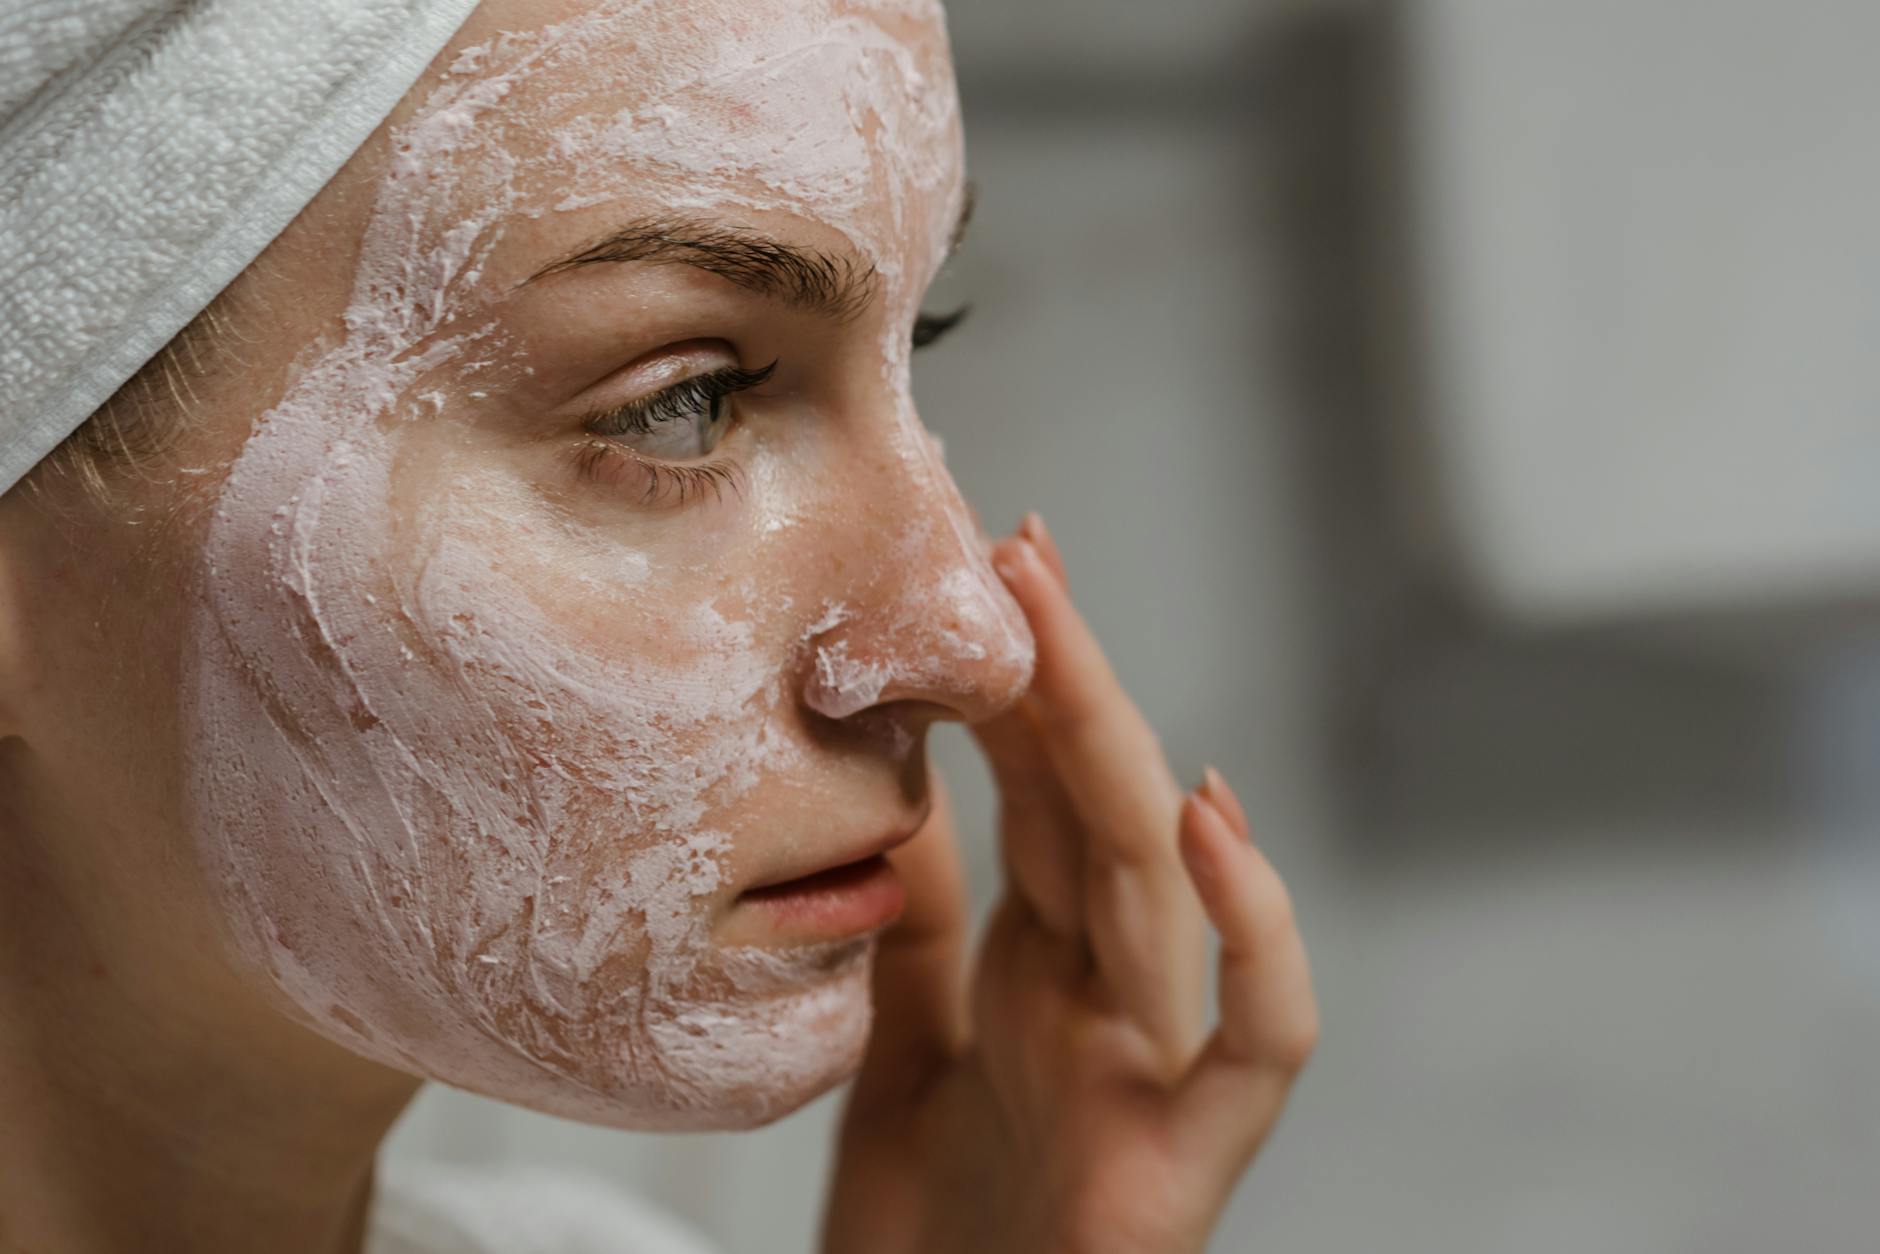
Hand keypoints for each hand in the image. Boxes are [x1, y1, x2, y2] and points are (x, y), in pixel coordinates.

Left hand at [822, 512, 1318, 1253]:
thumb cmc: (931, 1237)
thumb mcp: (900, 1051)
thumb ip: (919, 933)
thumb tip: (902, 797)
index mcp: (1044, 968)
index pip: (1043, 792)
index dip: (1022, 683)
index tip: (985, 569)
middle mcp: (1108, 997)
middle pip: (1097, 809)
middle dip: (1064, 676)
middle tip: (1015, 552)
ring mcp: (1153, 1066)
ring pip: (1161, 883)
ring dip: (1116, 746)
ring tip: (1056, 627)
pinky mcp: (1184, 1158)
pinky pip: (1262, 1039)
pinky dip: (1255, 930)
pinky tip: (1206, 819)